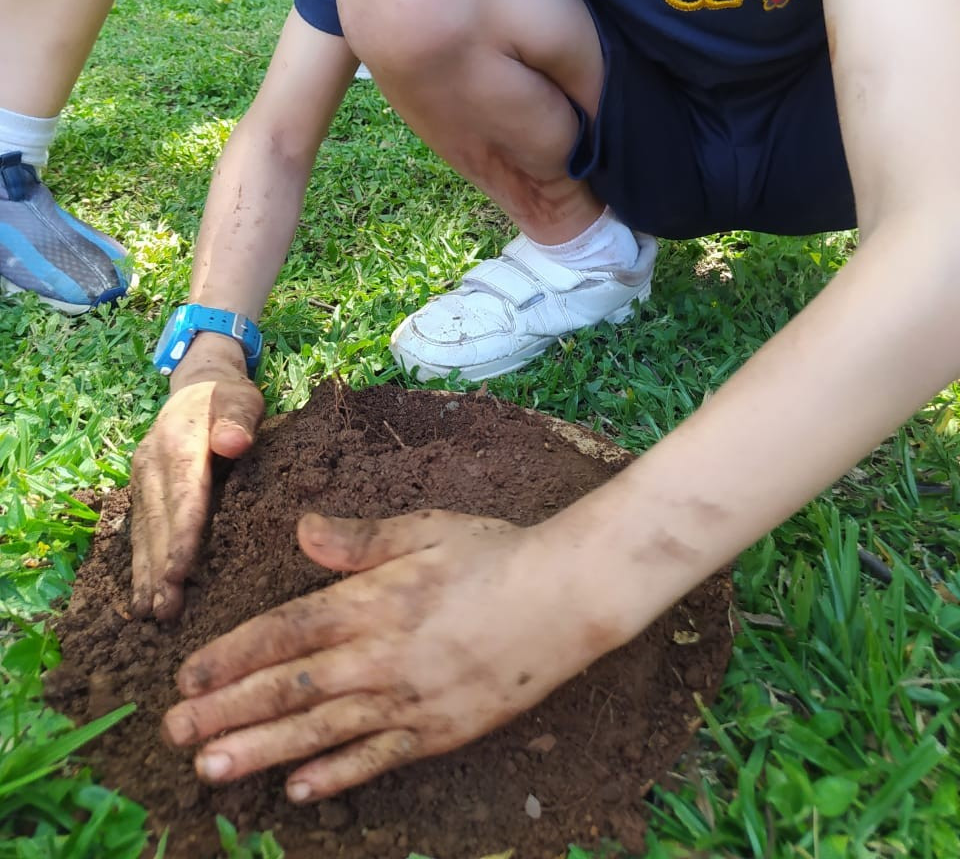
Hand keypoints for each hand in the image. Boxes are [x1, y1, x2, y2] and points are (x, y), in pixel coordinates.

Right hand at [131, 363, 263, 620]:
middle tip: (166, 611)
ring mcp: (142, 478)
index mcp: (178, 442)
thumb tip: (234, 443)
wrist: (198, 384)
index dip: (182, 535)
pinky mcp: (141, 490)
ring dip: (146, 574)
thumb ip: (239, 419)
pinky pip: (139, 530)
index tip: (181, 572)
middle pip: (158, 520)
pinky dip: (140, 564)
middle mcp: (151, 463)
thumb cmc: (228, 397)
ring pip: (143, 530)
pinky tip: (141, 595)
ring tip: (150, 614)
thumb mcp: (242, 398)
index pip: (183, 494)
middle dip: (160, 568)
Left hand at [162, 510, 617, 800]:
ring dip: (263, 751)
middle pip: (290, 688)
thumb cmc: (493, 552)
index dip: (231, 656)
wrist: (566, 597)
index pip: (285, 632)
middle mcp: (381, 656)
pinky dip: (338, 775)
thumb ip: (359, 540)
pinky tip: (299, 791)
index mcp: (372, 601)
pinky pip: (379, 758)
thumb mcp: (425, 529)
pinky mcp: (440, 731)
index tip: (187, 677)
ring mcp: (410, 700)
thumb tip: (300, 530)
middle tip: (174, 734)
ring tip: (211, 771)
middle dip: (227, 712)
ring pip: (322, 731)